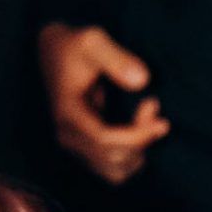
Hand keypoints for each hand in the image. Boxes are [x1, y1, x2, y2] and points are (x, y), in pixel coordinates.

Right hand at [39, 25, 169, 185]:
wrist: (54, 52)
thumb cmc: (74, 45)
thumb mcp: (93, 40)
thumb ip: (117, 58)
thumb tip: (143, 81)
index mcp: (68, 114)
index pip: (104, 140)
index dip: (137, 133)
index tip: (157, 109)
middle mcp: (68, 137)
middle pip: (114, 157)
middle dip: (143, 136)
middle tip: (153, 103)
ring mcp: (76, 147)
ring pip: (117, 171)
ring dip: (140, 150)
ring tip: (148, 117)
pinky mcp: (85, 150)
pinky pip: (115, 170)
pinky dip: (133, 156)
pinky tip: (140, 130)